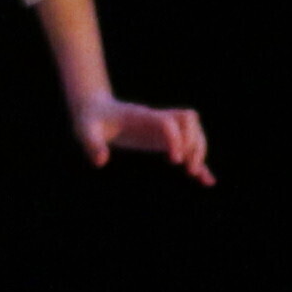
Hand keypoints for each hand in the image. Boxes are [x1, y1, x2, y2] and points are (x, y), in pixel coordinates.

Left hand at [70, 84, 216, 183]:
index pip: (168, 122)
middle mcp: (157, 119)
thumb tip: (100, 162)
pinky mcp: (163, 140)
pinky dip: (199, 162)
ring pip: (194, 130)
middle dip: (194, 143)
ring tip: (195, 174)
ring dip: (199, 149)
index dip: (175, 139)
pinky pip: (187, 148)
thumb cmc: (91, 121)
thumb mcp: (85, 132)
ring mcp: (162, 128)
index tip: (173, 161)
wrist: (95, 111)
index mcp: (141, 117)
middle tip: (188, 168)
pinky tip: (207, 180)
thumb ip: (92, 145)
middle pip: (189, 121)